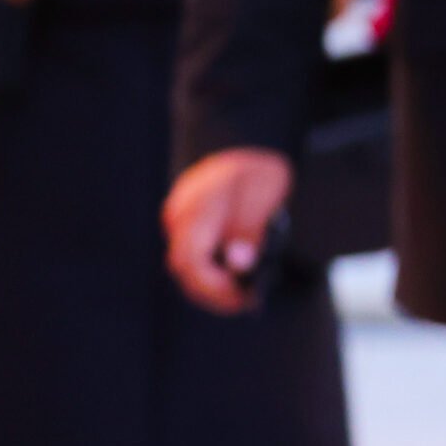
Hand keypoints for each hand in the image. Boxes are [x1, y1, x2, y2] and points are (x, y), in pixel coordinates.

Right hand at [163, 148, 294, 314]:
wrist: (246, 142)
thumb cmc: (259, 169)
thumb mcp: (267, 192)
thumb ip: (250, 226)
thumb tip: (239, 263)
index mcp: (202, 204)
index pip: (191, 259)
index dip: (213, 287)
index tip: (241, 300)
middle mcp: (182, 212)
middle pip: (184, 266)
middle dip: (212, 291)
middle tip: (243, 303)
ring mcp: (178, 217)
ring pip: (185, 262)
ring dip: (210, 283)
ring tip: (240, 295)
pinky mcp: (184, 222)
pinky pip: (190, 252)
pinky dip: (208, 269)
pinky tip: (230, 277)